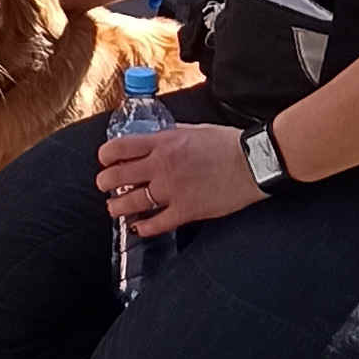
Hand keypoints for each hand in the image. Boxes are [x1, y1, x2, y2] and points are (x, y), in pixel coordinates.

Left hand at [98, 122, 262, 235]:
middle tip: (104, 186)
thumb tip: (157, 138)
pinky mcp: (187, 210)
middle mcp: (161, 166)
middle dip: (105, 182)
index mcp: (162, 143)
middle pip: (118, 176)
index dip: (105, 155)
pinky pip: (157, 223)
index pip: (119, 148)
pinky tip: (138, 228)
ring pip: (132, 202)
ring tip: (113, 208)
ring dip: (117, 207)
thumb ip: (171, 135)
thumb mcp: (193, 129)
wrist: (254, 162)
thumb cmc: (228, 143)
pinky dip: (143, 228)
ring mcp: (173, 190)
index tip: (104, 160)